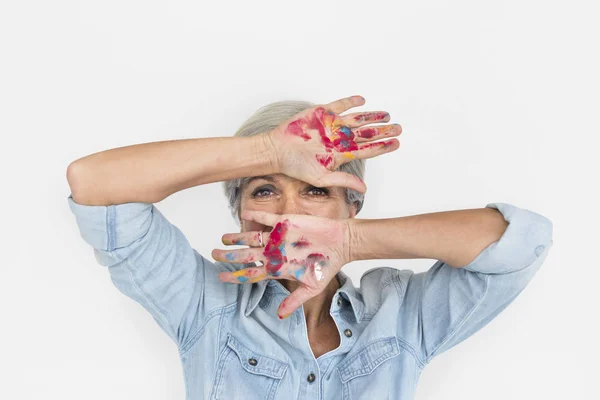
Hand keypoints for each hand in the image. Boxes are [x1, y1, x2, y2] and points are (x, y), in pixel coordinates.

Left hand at [211, 209, 351, 318]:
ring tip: (223, 237)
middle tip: (214, 255)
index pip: (252, 273)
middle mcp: (274, 252)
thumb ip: (295, 300)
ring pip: (251, 237)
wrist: (341, 243)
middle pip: (246, 255)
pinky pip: (266, 218)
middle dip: (230, 256)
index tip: (221, 277)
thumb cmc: (328, 265)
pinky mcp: (285, 222)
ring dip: (237, 237)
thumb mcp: (312, 287)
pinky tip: (242, 215)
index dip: (236, 276)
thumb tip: (279, 316)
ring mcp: (278, 237)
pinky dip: (255, 216)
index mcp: (278, 268)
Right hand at [265, 95, 400, 192]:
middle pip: (366, 134)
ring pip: (357, 119)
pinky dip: (351, 102)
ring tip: (387, 116)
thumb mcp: (321, 177)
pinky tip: (363, 100)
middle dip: (382, 131)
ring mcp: (331, 125)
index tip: (397, 143)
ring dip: (372, 117)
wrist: (277, 150)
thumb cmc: (296, 167)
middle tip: (399, 128)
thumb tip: (364, 189)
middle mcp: (339, 139)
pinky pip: (340, 105)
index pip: (367, 149)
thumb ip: (344, 180)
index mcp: (341, 154)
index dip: (382, 146)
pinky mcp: (322, 113)